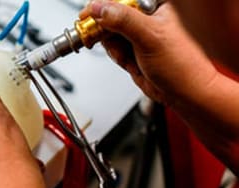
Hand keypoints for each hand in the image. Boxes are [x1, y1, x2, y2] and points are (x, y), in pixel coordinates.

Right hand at [80, 1, 217, 104]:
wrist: (184, 93)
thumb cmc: (182, 64)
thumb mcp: (150, 36)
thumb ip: (123, 20)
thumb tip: (99, 8)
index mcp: (157, 3)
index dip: (103, 5)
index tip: (88, 14)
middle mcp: (148, 14)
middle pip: (112, 12)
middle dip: (105, 28)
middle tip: (95, 36)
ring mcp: (139, 31)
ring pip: (109, 30)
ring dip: (111, 44)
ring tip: (126, 55)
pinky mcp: (132, 46)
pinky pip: (113, 44)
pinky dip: (115, 53)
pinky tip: (128, 60)